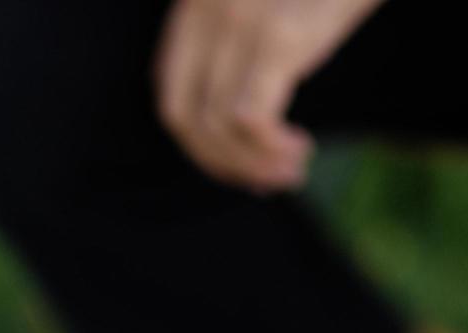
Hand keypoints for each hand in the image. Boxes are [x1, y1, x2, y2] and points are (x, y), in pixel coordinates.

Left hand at [154, 0, 381, 192]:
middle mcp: (203, 6)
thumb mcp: (272, 7)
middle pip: (182, 117)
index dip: (198, 143)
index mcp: (193, 1)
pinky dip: (267, 150)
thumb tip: (241, 123)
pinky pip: (249, 118)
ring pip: (214, 126)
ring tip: (291, 169)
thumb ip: (244, 46)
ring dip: (251, 164)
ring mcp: (235, 18)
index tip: (237, 165)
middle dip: (220, 164)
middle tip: (267, 180)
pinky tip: (298, 150)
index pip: (170, 93)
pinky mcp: (277, 35)